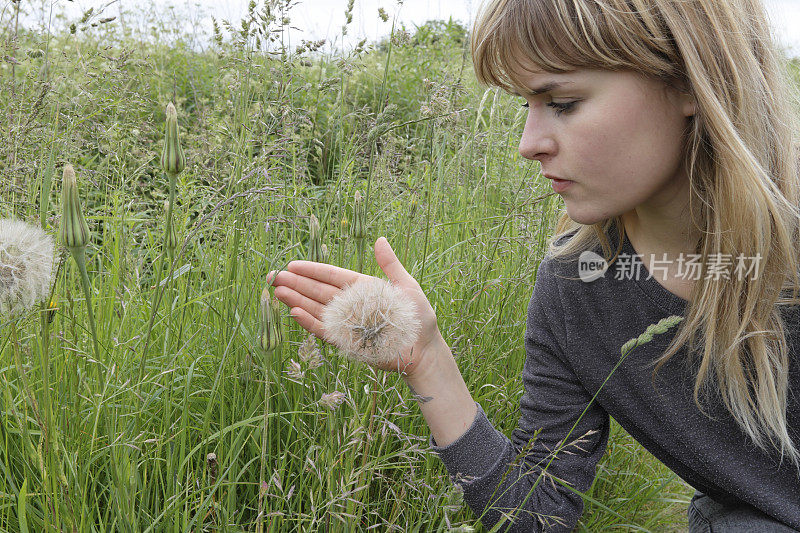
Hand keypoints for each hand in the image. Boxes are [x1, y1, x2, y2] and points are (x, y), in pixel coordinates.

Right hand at [266, 237, 441, 377]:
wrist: (425, 352)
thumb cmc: (420, 319)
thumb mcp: (407, 287)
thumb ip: (391, 265)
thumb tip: (380, 240)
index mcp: (364, 289)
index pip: (333, 277)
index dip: (313, 271)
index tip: (293, 264)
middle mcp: (352, 305)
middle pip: (319, 292)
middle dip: (297, 284)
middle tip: (274, 277)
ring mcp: (348, 323)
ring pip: (317, 309)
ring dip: (297, 300)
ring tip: (278, 291)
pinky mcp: (347, 342)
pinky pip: (324, 330)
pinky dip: (309, 322)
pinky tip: (294, 312)